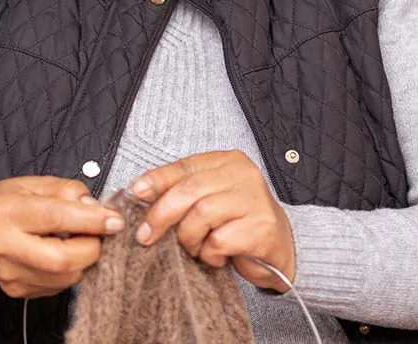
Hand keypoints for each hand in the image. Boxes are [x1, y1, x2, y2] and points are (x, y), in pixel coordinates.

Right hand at [0, 176, 123, 297]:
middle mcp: (5, 247)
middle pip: (63, 259)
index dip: (92, 220)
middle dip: (93, 246)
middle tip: (99, 231)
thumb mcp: (32, 183)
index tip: (115, 220)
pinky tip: (63, 252)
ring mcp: (10, 274)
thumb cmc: (2, 204)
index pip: (57, 218)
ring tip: (78, 239)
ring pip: (66, 277)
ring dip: (84, 258)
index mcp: (7, 212)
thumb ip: (69, 191)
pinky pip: (59, 286)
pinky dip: (71, 269)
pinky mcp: (17, 291)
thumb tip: (97, 209)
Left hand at [129, 150, 295, 292]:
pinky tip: (216, 256)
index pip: (186, 165)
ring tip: (195, 248)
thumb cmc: (239, 223)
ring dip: (189, 239)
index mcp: (229, 162)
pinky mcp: (261, 228)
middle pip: (189, 191)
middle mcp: (244, 175)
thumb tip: (141, 193)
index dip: (157, 179)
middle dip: (161, 215)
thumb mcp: (212, 200)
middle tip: (146, 236)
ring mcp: (254, 200)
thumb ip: (185, 193)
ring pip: (201, 216)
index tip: (136, 193)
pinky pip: (218, 241)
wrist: (281, 248)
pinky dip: (209, 254)